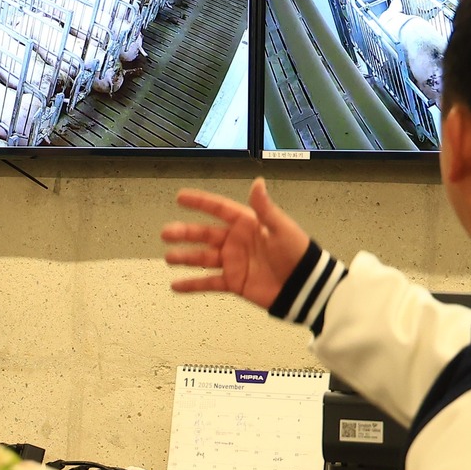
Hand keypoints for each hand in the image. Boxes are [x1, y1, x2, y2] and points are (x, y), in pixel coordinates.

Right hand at [163, 178, 312, 310]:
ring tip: (168, 257)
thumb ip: (265, 208)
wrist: (304, 287)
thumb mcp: (282, 229)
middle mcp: (236, 241)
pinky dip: (192, 285)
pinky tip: (176, 286)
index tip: (180, 197)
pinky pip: (209, 282)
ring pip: (203, 258)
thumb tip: (258, 183)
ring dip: (185, 258)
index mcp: (247, 224)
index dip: (200, 202)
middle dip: (184, 232)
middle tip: (166, 232)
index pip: (218, 209)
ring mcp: (233, 262)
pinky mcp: (234, 282)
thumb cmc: (297, 254)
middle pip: (204, 234)